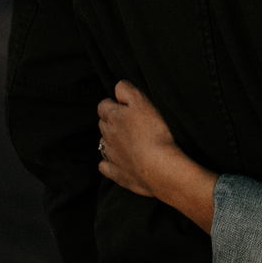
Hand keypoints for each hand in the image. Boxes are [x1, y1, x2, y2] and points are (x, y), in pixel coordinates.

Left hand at [97, 80, 218, 232]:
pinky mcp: (116, 173)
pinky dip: (109, 162)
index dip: (113, 104)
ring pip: (103, 144)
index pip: (103, 105)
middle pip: (102, 124)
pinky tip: (120, 161)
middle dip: (112, 121)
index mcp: (113, 117)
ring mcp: (111, 156)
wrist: (159, 168)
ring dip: (111, 141)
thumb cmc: (154, 132)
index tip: (125, 107)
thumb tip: (117, 89)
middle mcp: (108, 136)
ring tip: (129, 141)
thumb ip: (126, 90)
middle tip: (130, 123)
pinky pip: (105, 166)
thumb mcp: (142, 101)